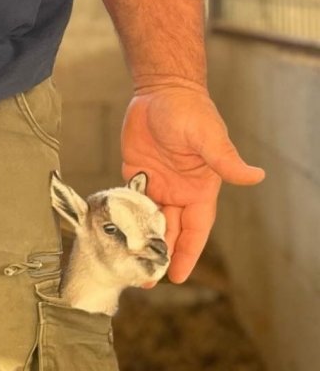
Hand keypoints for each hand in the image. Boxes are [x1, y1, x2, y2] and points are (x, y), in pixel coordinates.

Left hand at [121, 82, 264, 283]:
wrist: (160, 91)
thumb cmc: (189, 111)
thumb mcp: (207, 137)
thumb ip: (225, 161)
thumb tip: (256, 177)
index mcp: (200, 189)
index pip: (196, 229)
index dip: (187, 253)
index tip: (178, 276)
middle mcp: (179, 193)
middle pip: (169, 233)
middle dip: (159, 256)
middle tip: (144, 279)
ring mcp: (157, 186)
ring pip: (148, 223)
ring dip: (139, 243)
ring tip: (126, 266)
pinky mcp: (136, 176)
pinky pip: (130, 205)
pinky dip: (123, 221)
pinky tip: (113, 239)